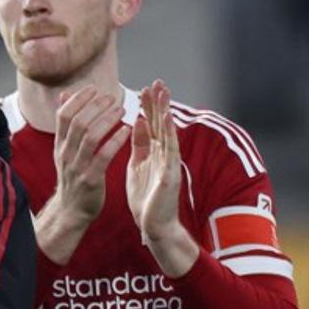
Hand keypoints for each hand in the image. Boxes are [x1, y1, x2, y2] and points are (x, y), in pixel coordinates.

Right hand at [50, 86, 129, 225]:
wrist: (72, 210)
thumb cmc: (73, 177)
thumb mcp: (64, 150)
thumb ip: (66, 124)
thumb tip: (64, 96)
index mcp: (59, 145)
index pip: (63, 115)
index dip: (78, 99)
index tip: (94, 89)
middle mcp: (65, 154)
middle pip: (78, 122)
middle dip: (95, 106)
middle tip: (112, 97)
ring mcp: (77, 167)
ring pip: (90, 136)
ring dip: (107, 120)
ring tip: (121, 110)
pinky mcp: (90, 179)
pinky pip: (103, 156)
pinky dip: (115, 140)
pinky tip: (127, 130)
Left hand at [127, 80, 196, 276]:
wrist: (154, 227)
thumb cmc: (146, 199)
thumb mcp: (138, 166)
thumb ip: (140, 145)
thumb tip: (138, 123)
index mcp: (154, 153)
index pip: (152, 124)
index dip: (149, 106)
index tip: (145, 88)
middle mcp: (164, 155)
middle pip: (162, 124)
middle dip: (159, 103)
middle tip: (157, 81)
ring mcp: (169, 164)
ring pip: (167, 133)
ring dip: (165, 112)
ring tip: (163, 93)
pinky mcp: (170, 175)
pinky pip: (169, 152)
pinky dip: (168, 134)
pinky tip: (166, 120)